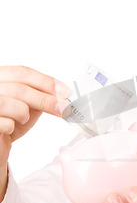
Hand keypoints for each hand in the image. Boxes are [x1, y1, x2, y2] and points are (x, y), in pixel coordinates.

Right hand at [0, 65, 69, 195]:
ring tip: (24, 119)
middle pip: (18, 88)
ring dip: (23, 113)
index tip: (64, 92)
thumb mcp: (29, 103)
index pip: (22, 72)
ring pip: (8, 103)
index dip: (45, 81)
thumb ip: (41, 95)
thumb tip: (62, 95)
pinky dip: (11, 126)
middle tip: (63, 109)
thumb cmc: (12, 119)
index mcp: (1, 76)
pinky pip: (2, 122)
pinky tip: (10, 129)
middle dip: (45, 99)